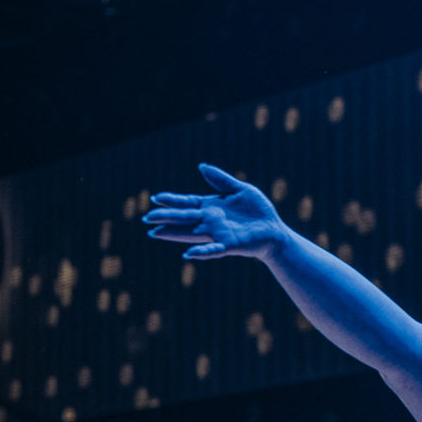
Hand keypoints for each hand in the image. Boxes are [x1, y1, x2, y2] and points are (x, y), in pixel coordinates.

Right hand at [143, 163, 290, 259]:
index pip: (187, 203)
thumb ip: (221, 180)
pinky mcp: (230, 245)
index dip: (172, 201)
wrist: (274, 229)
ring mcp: (218, 234)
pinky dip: (202, 252)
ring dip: (174, 234)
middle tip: (146, 218)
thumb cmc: (257, 211)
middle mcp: (210, 221)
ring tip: (156, 233)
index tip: (156, 198)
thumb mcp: (240, 189)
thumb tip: (201, 166)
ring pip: (191, 233)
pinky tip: (189, 254)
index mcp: (210, 207)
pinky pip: (214, 249)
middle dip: (166, 218)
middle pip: (184, 218)